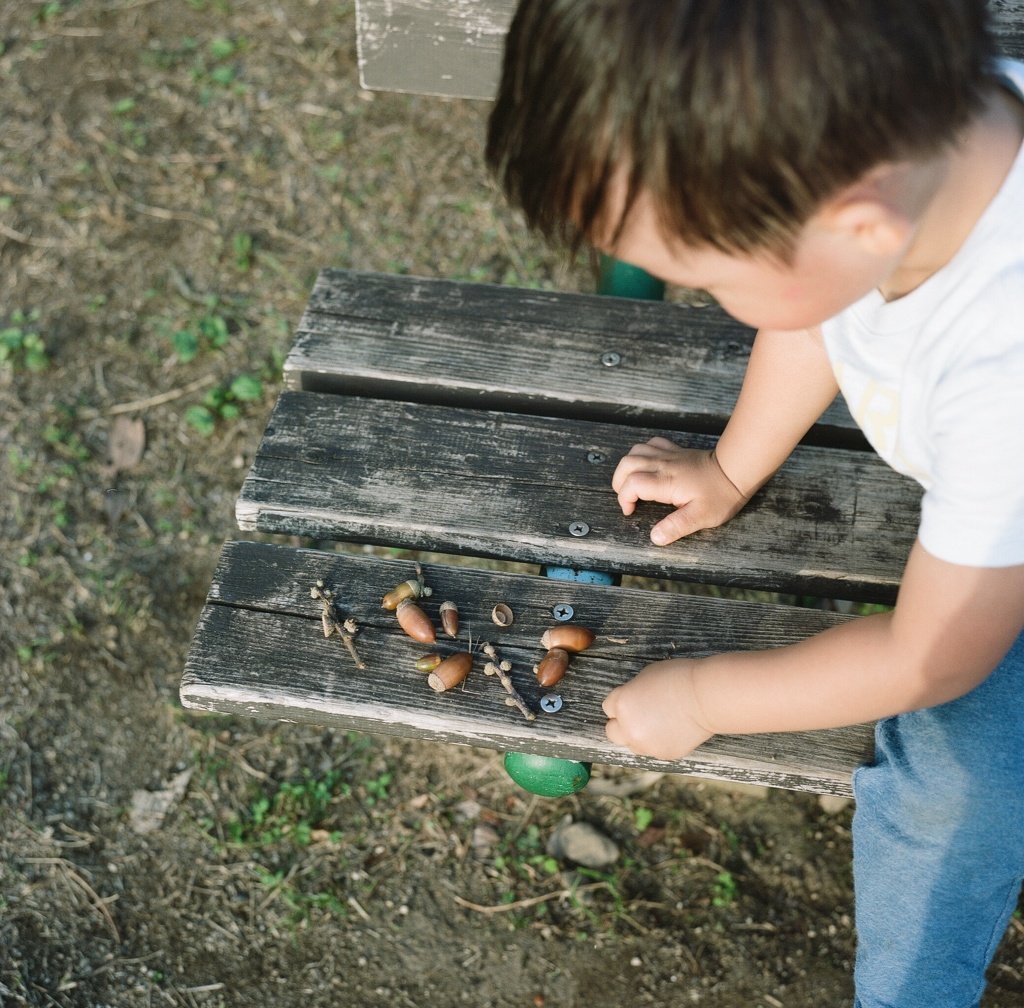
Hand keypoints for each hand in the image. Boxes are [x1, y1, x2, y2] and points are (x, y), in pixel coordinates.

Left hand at [603, 658, 713, 759]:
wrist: (705, 697)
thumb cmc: (678, 678)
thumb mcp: (646, 677)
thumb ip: (632, 693)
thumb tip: (632, 704)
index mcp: (621, 703)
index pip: (608, 708)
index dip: (621, 703)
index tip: (633, 701)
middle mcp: (628, 727)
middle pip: (612, 732)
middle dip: (622, 725)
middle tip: (638, 716)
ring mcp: (645, 744)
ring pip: (633, 745)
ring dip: (640, 736)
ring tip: (658, 723)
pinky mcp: (663, 754)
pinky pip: (653, 750)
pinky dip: (659, 742)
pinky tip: (672, 729)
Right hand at [611, 438, 748, 544]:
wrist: (737, 469)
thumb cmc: (720, 495)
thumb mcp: (701, 517)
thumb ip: (676, 527)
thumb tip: (655, 537)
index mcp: (665, 482)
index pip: (631, 484)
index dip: (624, 499)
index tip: (631, 512)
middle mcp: (662, 464)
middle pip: (626, 465)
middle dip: (619, 483)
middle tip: (628, 500)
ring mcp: (668, 455)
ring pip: (634, 452)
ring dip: (627, 468)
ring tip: (633, 484)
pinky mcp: (675, 451)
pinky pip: (650, 445)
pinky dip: (641, 454)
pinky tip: (648, 466)